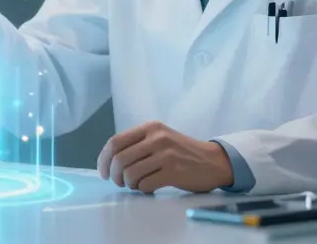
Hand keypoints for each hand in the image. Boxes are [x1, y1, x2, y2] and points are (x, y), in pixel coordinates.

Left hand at [96, 121, 233, 193]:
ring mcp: (166, 154)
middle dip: (115, 176)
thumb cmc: (182, 152)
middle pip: (120, 160)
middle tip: (120, 183)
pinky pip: (146, 185)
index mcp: (150, 127)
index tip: (103, 172)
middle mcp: (157, 138)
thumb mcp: (160, 138)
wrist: (214, 161)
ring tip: (137, 185)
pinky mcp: (174, 171)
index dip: (104, 159)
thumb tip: (109, 161)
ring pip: (131, 174)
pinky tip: (150, 187)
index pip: (115, 142)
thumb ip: (138, 144)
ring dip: (130, 184)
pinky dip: (143, 190)